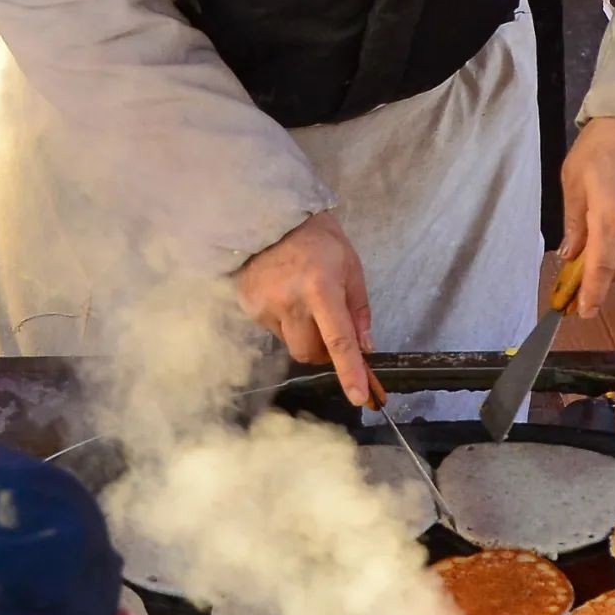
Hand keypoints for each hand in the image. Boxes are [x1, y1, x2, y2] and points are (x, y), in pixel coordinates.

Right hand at [236, 212, 371, 405]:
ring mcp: (265, 306)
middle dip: (324, 353)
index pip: (338, 340)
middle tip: (330, 331)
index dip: (349, 371)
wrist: (269, 218)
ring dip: (304, 336)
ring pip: (291, 344)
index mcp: (321, 289)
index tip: (358, 396)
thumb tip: (365, 348)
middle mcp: (291, 301)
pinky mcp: (249, 308)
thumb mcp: (350, 267)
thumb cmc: (318, 241)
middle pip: (310, 353)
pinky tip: (284, 296)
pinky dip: (285, 323)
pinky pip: (274, 331)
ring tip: (303, 303)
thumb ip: (358, 310)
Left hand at [561, 118, 614, 317]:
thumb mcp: (574, 180)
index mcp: (611, 217)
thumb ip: (574, 223)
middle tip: (592, 268)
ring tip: (612, 228)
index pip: (601, 270)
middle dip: (608, 276)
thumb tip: (570, 256)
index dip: (591, 295)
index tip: (583, 312)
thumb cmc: (603, 143)